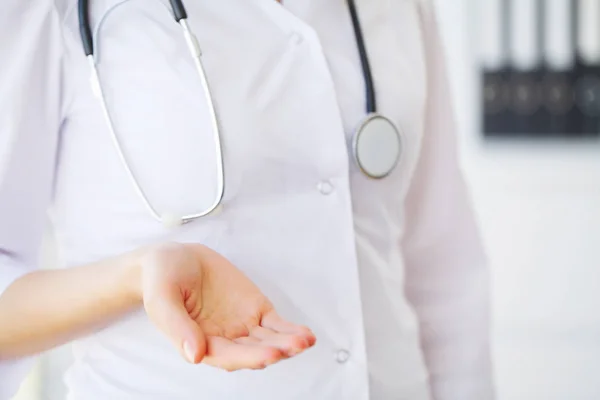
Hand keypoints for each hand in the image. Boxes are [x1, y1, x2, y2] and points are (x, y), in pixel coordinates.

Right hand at [137, 243, 315, 370]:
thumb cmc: (161, 280)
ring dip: (287, 343)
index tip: (269, 354)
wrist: (173, 259)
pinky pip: (276, 325)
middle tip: (294, 346)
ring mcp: (241, 326)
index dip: (249, 357)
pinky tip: (305, 336)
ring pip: (268, 341)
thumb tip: (194, 356)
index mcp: (199, 342)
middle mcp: (223, 339)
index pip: (227, 356)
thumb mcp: (162, 299)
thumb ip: (177, 326)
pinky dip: (290, 330)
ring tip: (305, 341)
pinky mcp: (255, 310)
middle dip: (274, 351)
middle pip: (252, 351)